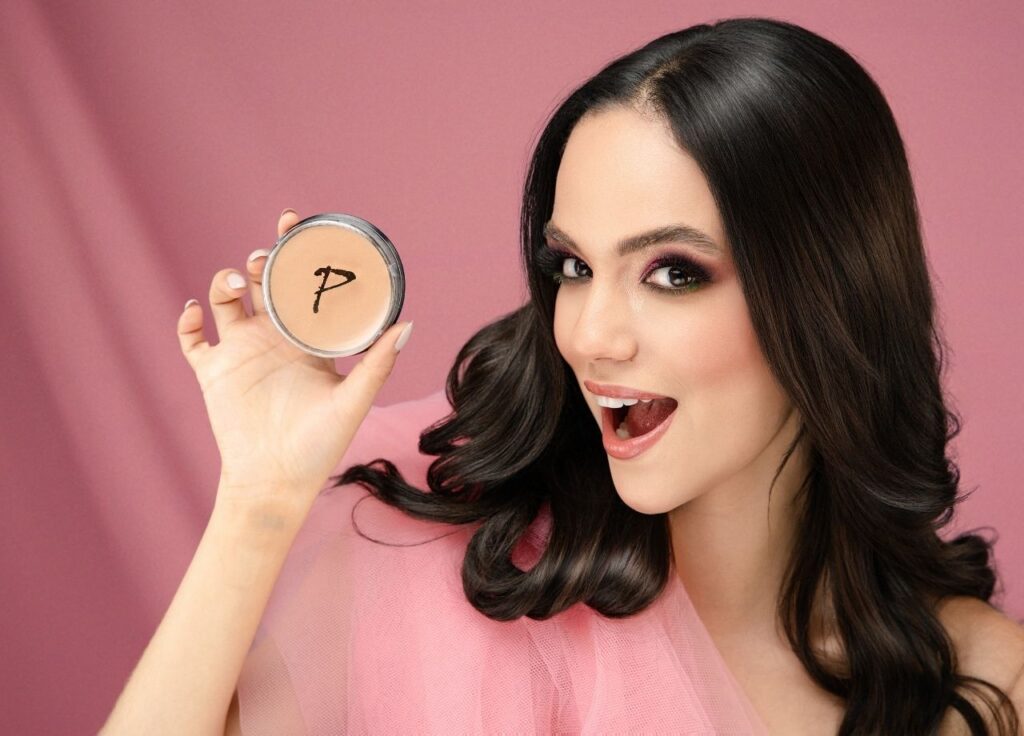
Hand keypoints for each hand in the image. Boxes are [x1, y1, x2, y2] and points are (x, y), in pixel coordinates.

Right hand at [176, 209, 412, 510]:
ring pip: (226, 299)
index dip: (300, 254)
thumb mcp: (353, 401)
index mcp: (310, 339)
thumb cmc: (320, 446)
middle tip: (270, 256)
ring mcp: (241, 352)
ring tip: (237, 285)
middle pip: (264, 283)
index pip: (305, 286)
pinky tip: (197, 313)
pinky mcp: (212, 371)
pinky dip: (188, 321)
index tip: (299, 225)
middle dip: (265, 261)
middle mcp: (275, 338)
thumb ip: (378, 363)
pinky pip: (192, 338)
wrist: (277, 481)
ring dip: (226, 282)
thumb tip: (407, 323)